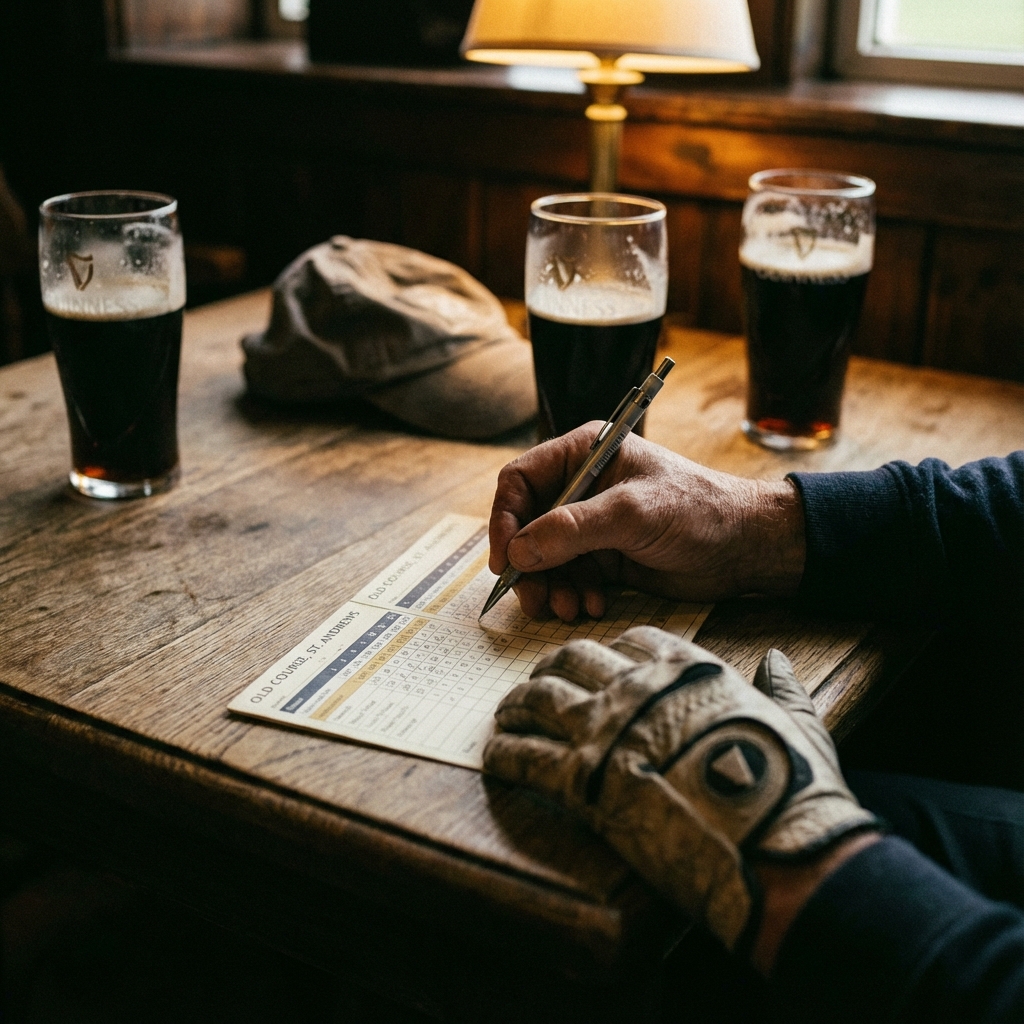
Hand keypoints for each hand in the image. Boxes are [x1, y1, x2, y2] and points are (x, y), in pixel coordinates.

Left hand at [483, 629, 878, 952]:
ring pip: (538, 698)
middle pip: (572, 659)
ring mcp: (602, 730)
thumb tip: (777, 661)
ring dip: (517, 703)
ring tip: (507, 713)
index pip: (633, 639)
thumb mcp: (796, 722)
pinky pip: (522, 756)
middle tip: (539, 681)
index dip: (609, 647)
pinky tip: (496, 754)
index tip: (598, 660)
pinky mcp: (578, 780)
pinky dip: (502, 752)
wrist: (771, 840)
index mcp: (685, 669)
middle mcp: (635, 688)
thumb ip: (780, 687)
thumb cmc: (791, 783)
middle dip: (551, 667)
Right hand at [488, 425, 805, 621]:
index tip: (504, 560)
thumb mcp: (632, 513)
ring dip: (550, 586)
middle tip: (534, 598)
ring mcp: (592, 524)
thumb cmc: (699, 511)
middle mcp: (581, 487)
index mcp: (583, 454)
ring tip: (568, 608)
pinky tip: (592, 606)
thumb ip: (572, 529)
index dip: (505, 520)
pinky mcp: (605, 557)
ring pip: (545, 558)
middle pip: (527, 526)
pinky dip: (573, 594)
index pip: (520, 481)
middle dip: (529, 565)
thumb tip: (518, 551)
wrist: (747, 547)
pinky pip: (570, 577)